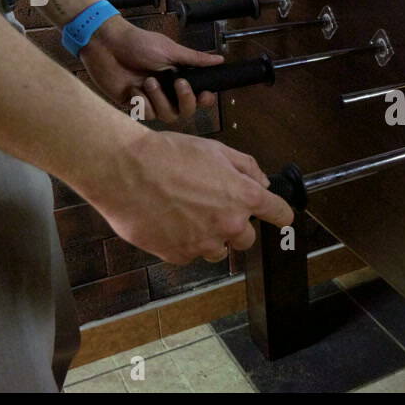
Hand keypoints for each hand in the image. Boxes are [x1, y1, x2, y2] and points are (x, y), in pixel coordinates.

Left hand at [80, 15, 224, 121]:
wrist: (107, 45)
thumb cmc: (137, 43)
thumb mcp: (170, 50)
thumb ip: (195, 59)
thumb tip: (220, 59)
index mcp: (178, 78)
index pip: (198, 97)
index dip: (204, 100)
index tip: (204, 94)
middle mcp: (166, 91)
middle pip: (185, 111)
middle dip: (184, 99)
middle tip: (177, 82)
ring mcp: (150, 99)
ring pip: (166, 115)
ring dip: (159, 98)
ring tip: (147, 81)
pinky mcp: (133, 104)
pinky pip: (146, 114)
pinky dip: (141, 101)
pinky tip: (133, 88)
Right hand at [83, 129, 293, 263]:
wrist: (124, 169)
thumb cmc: (168, 155)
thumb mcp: (216, 149)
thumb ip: (246, 167)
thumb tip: (263, 182)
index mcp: (244, 197)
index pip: (279, 214)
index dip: (279, 213)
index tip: (278, 215)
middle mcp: (229, 225)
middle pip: (247, 238)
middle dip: (235, 225)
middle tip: (211, 207)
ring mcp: (204, 243)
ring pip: (218, 249)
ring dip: (209, 237)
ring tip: (185, 214)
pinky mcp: (179, 255)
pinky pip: (190, 254)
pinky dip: (182, 242)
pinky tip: (168, 221)